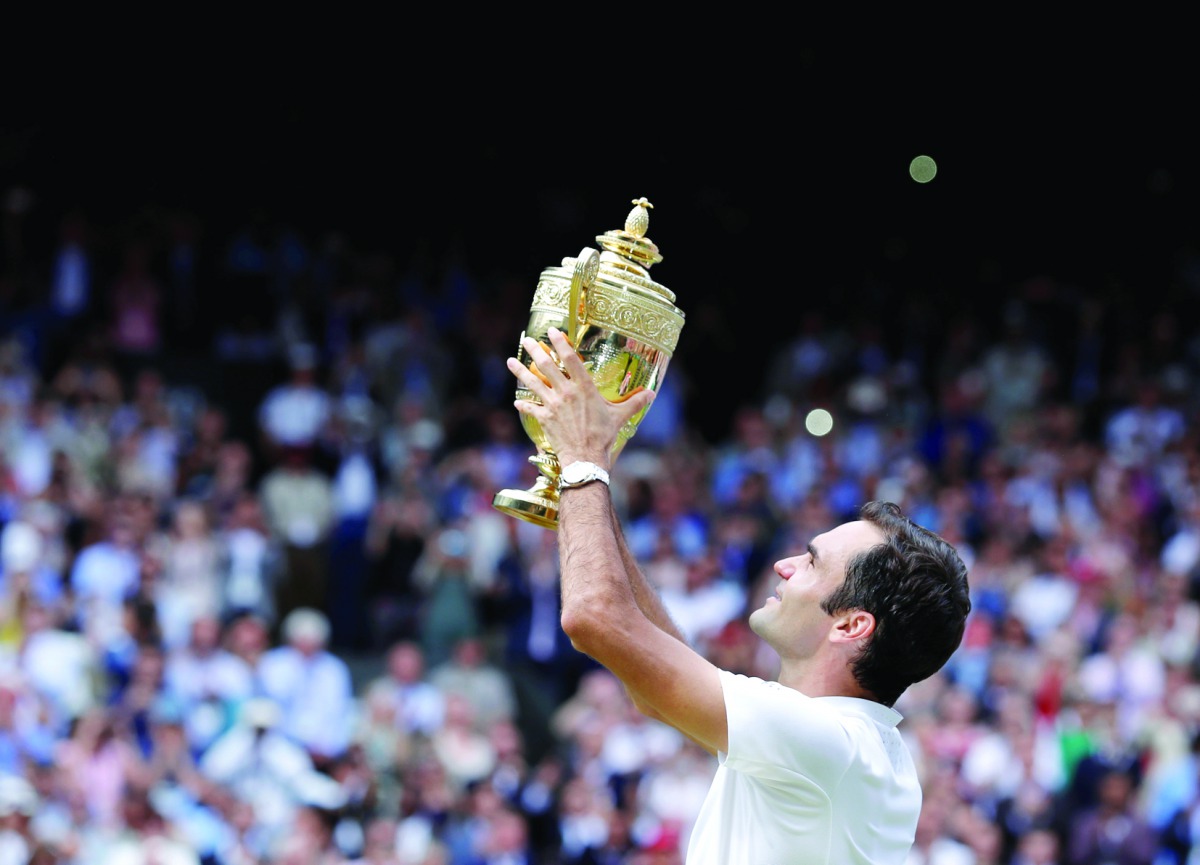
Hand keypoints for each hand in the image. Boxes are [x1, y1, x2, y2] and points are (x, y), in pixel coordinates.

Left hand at [506, 327, 654, 467]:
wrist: (586, 458)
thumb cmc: (603, 436)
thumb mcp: (620, 417)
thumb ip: (635, 402)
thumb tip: (651, 394)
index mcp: (584, 388)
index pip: (571, 359)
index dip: (561, 343)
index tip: (552, 331)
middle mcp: (566, 392)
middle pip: (547, 366)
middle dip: (536, 351)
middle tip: (528, 340)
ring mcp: (553, 405)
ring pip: (533, 383)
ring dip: (520, 372)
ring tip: (511, 361)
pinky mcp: (544, 419)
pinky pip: (530, 409)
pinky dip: (523, 405)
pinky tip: (517, 401)